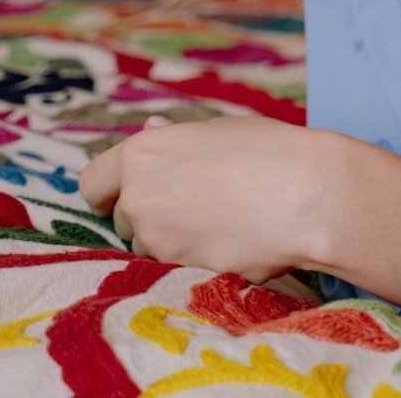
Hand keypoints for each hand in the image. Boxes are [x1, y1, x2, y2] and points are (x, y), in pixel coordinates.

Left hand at [78, 116, 333, 282]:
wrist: (308, 194)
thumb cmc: (269, 150)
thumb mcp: (217, 129)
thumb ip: (173, 137)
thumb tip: (148, 129)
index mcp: (142, 154)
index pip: (92, 183)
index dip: (108, 189)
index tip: (125, 191)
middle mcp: (139, 199)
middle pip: (121, 216)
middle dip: (147, 211)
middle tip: (191, 199)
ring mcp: (158, 240)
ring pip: (148, 243)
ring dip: (170, 235)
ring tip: (218, 217)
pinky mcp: (182, 272)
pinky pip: (176, 264)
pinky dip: (194, 254)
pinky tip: (230, 237)